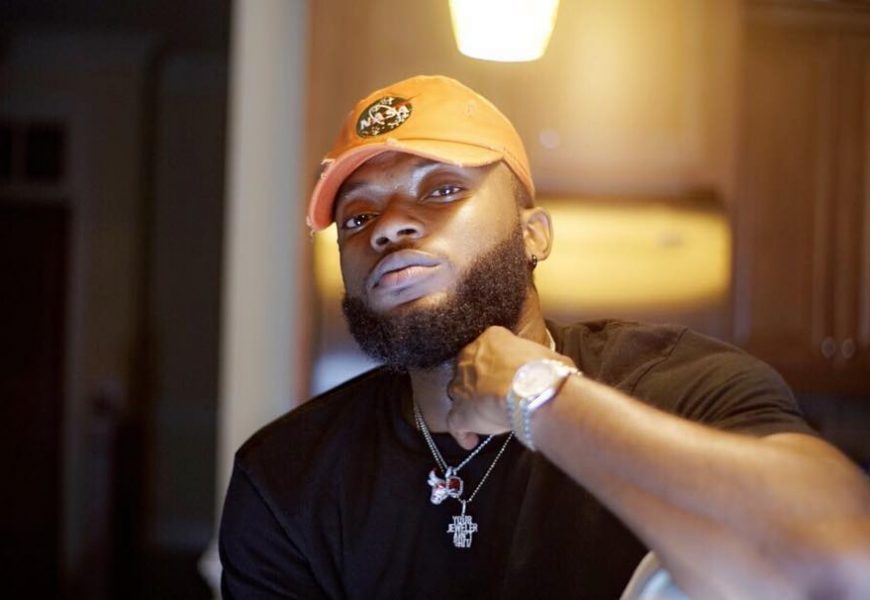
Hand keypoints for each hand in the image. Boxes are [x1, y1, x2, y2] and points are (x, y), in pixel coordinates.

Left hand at [446, 325, 574, 448]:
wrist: (531, 390)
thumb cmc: (545, 370)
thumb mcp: (547, 356)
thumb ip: (541, 362)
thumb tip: (555, 370)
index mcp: (491, 339)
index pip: (488, 349)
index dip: (495, 364)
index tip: (504, 375)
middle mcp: (469, 358)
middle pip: (468, 369)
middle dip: (477, 382)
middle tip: (493, 395)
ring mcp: (460, 385)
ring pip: (457, 394)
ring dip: (468, 404)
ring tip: (482, 417)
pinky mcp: (459, 412)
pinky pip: (455, 424)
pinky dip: (462, 433)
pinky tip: (471, 441)